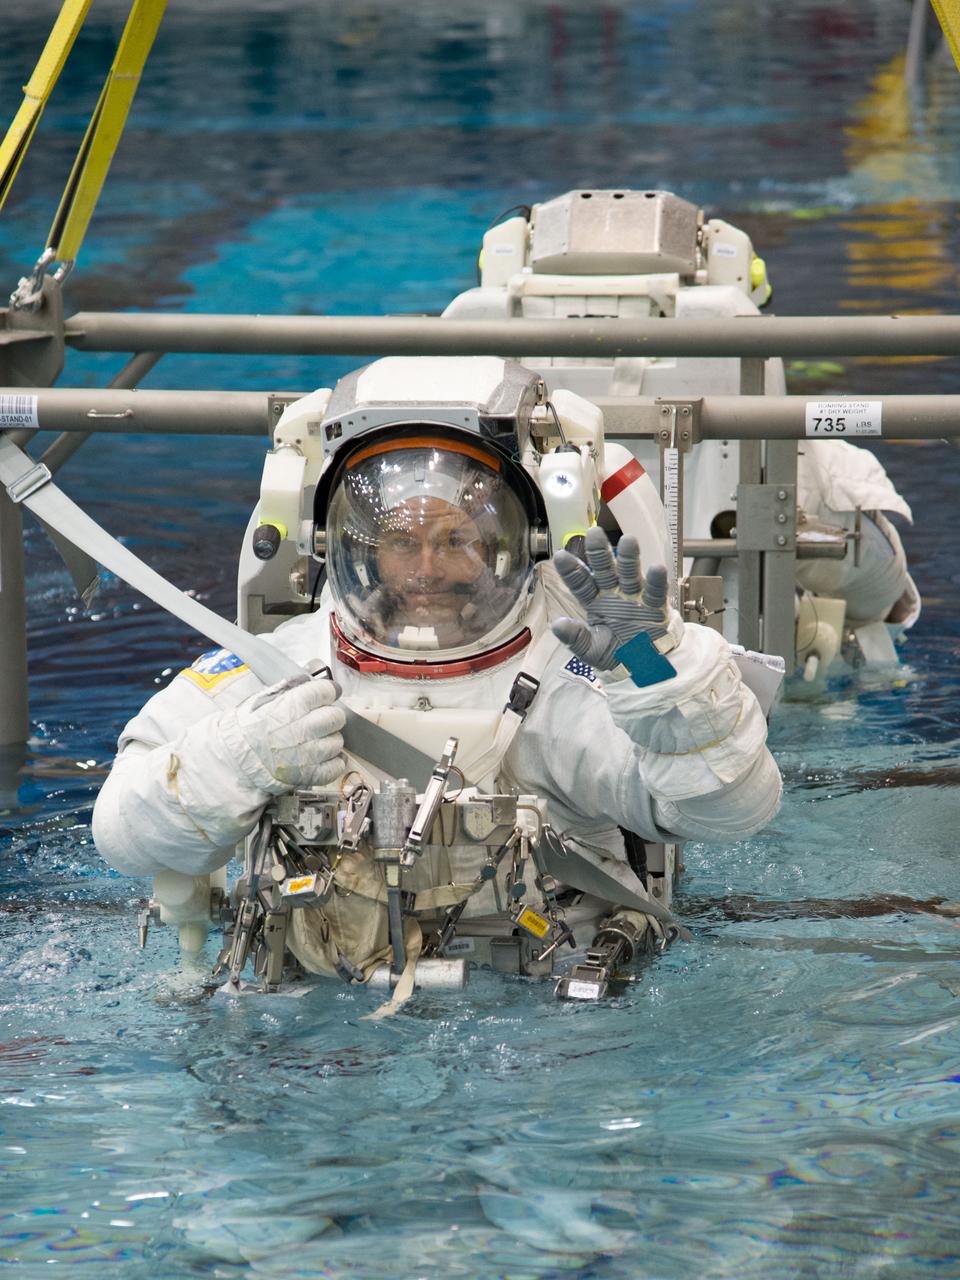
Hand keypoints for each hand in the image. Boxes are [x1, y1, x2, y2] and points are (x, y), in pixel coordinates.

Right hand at [231, 673, 345, 791]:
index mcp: (292, 705)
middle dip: (330, 716)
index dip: (328, 692)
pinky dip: (334, 762)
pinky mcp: (309, 774)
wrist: (235, 759)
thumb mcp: (265, 699)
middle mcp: (303, 728)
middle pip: (336, 717)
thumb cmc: (248, 728)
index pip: (326, 691)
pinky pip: (335, 766)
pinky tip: (324, 757)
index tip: (327, 694)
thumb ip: (290, 688)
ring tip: (315, 740)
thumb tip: (311, 679)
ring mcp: (308, 754)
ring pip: (337, 742)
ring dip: (330, 740)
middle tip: (320, 719)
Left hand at [551, 527, 673, 670]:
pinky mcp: (654, 607)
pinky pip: (654, 592)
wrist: (643, 669)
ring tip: (629, 541)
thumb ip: (575, 638)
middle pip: (604, 569)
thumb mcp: (590, 650)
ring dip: (629, 558)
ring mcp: (634, 597)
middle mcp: (613, 594)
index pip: (580, 583)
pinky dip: (656, 581)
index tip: (560, 556)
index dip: (571, 570)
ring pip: (630, 574)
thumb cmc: (615, 656)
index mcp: (595, 601)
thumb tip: (557, 625)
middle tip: (594, 533)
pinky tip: (657, 568)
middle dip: (599, 552)